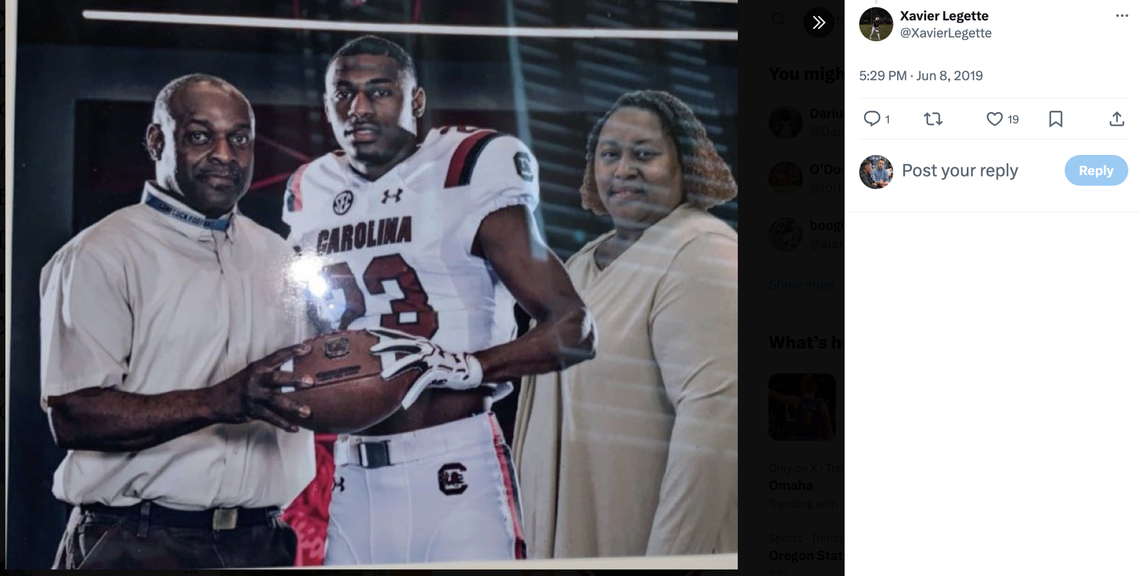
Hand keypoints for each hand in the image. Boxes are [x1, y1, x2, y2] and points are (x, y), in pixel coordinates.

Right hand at [209, 343, 314, 431]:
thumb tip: (295, 372)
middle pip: (278, 378)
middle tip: (310, 381)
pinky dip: (284, 424)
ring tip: (307, 412)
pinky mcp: (252, 411)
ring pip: (277, 401)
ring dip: (293, 407)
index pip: (277, 356)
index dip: (292, 351)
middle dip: (295, 380)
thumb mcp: (252, 373)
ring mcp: (254, 396)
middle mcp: (257, 380)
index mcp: (258, 367)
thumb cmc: (238, 385)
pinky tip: (295, 428)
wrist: (215, 401)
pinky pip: (271, 418)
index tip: (307, 348)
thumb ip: (270, 371)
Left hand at [366, 327, 483, 409]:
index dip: (384, 331)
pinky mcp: (438, 370)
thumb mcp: (425, 360)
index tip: (369, 329)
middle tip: (372, 349)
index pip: (400, 335)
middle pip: (403, 344)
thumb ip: (411, 361)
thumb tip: (393, 369)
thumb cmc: (443, 366)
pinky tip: (405, 403)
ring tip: (383, 376)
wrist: (467, 369)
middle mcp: (425, 348)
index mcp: (421, 343)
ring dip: (396, 368)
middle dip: (387, 346)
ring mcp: (432, 358)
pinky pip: (422, 381)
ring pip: (411, 361)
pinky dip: (413, 393)